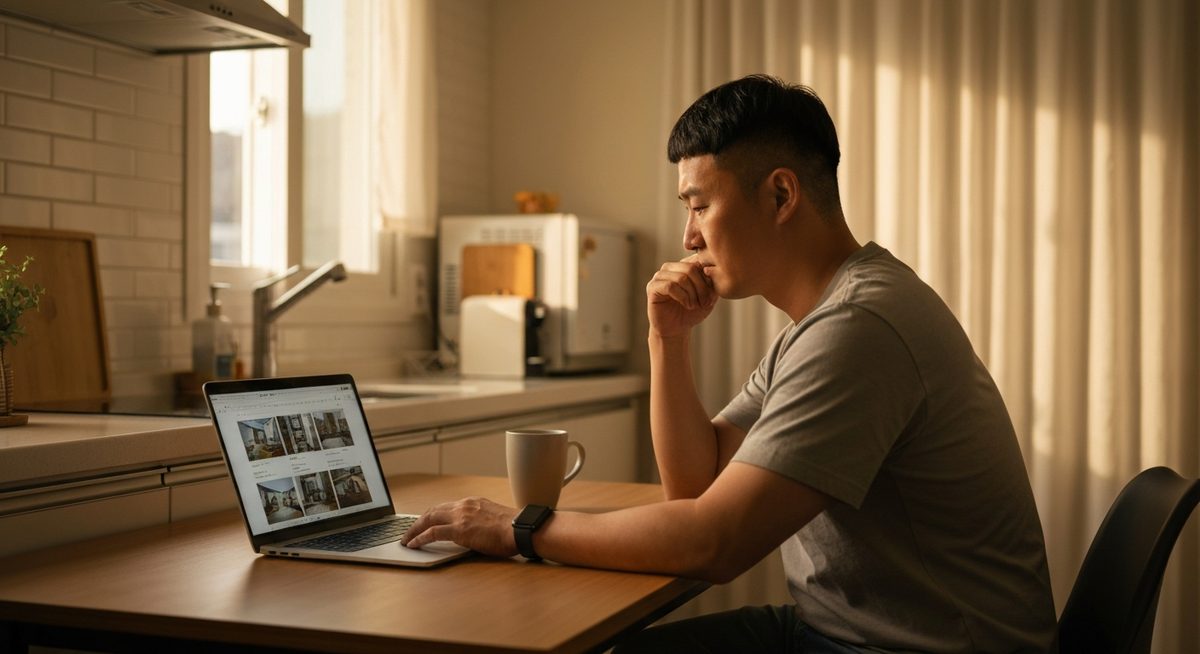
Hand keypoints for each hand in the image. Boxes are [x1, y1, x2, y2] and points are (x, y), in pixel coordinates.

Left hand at [400, 497, 518, 556]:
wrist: (521, 529)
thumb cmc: (514, 529)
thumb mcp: (494, 519)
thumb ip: (480, 521)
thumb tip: (474, 532)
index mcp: (473, 503)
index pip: (446, 507)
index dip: (432, 515)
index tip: (424, 522)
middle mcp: (464, 506)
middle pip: (433, 510)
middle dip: (418, 521)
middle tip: (409, 531)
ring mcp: (461, 516)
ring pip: (429, 518)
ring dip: (414, 529)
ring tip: (406, 539)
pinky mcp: (459, 530)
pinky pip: (433, 532)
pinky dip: (420, 537)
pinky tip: (413, 544)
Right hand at [646, 255, 717, 338]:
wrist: (676, 329)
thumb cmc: (692, 312)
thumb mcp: (708, 296)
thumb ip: (712, 282)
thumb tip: (710, 271)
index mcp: (683, 265)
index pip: (699, 260)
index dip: (708, 278)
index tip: (712, 295)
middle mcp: (670, 267)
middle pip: (690, 268)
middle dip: (701, 287)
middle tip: (705, 302)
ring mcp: (660, 276)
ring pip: (681, 277)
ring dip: (692, 294)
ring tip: (694, 305)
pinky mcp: (652, 287)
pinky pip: (670, 286)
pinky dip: (682, 297)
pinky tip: (687, 305)